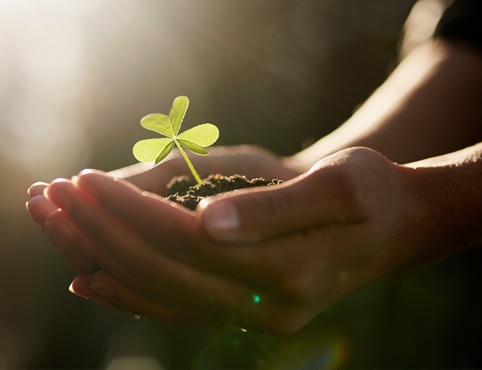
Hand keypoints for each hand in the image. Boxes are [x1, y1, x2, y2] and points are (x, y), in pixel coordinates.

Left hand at [28, 147, 421, 333]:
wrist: (394, 227)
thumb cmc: (371, 194)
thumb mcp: (339, 187)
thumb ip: (276, 208)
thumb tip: (206, 220)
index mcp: (294, 269)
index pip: (189, 241)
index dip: (131, 210)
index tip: (85, 179)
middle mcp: (272, 305)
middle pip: (166, 271)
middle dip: (104, 233)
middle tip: (57, 197)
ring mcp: (259, 315)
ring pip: (163, 294)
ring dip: (105, 262)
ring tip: (59, 231)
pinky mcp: (248, 310)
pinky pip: (178, 308)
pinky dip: (131, 293)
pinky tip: (95, 279)